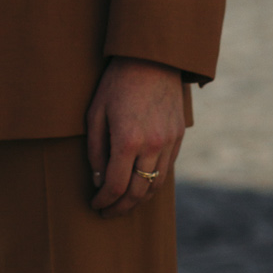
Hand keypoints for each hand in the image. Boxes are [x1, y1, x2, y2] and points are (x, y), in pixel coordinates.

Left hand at [84, 58, 183, 217]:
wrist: (152, 59)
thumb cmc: (117, 83)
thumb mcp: (95, 113)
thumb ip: (96, 150)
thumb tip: (98, 180)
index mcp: (127, 140)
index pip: (115, 185)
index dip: (104, 201)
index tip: (95, 205)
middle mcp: (152, 145)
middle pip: (138, 191)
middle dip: (121, 207)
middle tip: (107, 213)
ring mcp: (169, 142)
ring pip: (155, 184)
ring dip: (139, 200)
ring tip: (124, 204)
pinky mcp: (178, 136)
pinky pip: (167, 169)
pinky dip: (153, 183)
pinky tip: (141, 185)